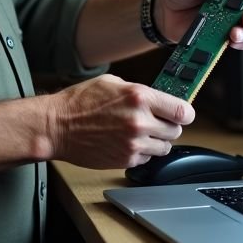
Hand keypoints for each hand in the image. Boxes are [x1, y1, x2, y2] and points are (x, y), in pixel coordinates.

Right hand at [44, 74, 193, 168]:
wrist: (57, 127)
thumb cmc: (79, 102)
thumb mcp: (112, 83)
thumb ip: (140, 91)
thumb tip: (160, 99)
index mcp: (139, 97)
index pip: (182, 110)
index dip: (185, 113)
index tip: (182, 113)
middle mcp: (140, 121)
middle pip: (176, 130)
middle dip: (168, 125)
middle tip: (156, 121)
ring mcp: (134, 143)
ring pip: (164, 147)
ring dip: (156, 140)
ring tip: (139, 132)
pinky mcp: (126, 159)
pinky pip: (147, 158)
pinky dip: (142, 151)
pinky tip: (127, 141)